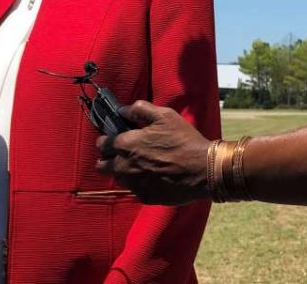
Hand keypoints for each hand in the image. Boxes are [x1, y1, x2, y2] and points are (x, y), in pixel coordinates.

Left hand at [95, 100, 210, 204]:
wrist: (205, 170)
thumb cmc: (184, 140)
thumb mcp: (164, 115)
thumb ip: (139, 110)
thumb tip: (122, 110)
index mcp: (126, 144)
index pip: (101, 144)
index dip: (107, 140)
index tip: (115, 139)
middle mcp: (124, 166)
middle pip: (102, 165)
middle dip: (108, 158)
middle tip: (123, 154)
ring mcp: (134, 183)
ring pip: (117, 178)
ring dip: (123, 172)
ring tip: (139, 166)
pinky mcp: (145, 197)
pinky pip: (134, 190)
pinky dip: (139, 183)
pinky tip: (152, 177)